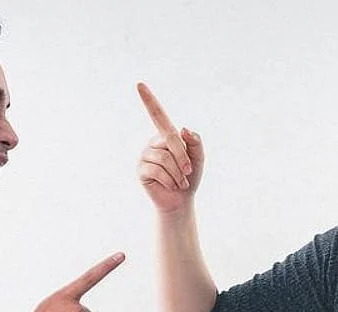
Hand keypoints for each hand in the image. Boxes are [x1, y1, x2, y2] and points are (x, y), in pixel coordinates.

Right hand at [136, 82, 205, 213]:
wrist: (180, 201)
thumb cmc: (189, 177)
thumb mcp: (198, 158)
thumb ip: (195, 142)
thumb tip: (182, 129)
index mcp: (166, 136)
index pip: (157, 115)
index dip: (148, 100)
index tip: (139, 84)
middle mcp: (153, 143)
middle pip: (170, 140)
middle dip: (183, 157)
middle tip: (189, 172)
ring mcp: (145, 156)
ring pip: (165, 157)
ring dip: (178, 172)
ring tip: (180, 182)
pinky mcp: (140, 170)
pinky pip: (157, 170)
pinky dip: (170, 180)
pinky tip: (172, 186)